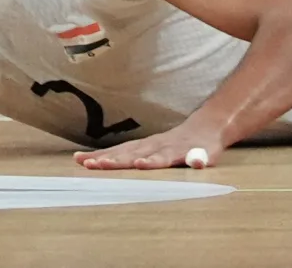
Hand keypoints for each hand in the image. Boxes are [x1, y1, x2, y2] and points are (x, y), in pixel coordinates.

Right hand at [76, 122, 224, 171]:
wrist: (202, 127)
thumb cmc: (206, 145)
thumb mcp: (210, 153)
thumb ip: (202, 158)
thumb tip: (198, 161)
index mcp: (173, 150)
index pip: (160, 157)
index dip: (150, 161)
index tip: (138, 164)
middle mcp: (156, 145)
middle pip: (134, 153)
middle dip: (116, 160)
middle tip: (96, 165)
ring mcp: (146, 144)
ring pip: (121, 151)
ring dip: (102, 157)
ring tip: (82, 162)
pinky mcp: (138, 145)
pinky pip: (117, 150)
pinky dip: (100, 154)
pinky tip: (82, 159)